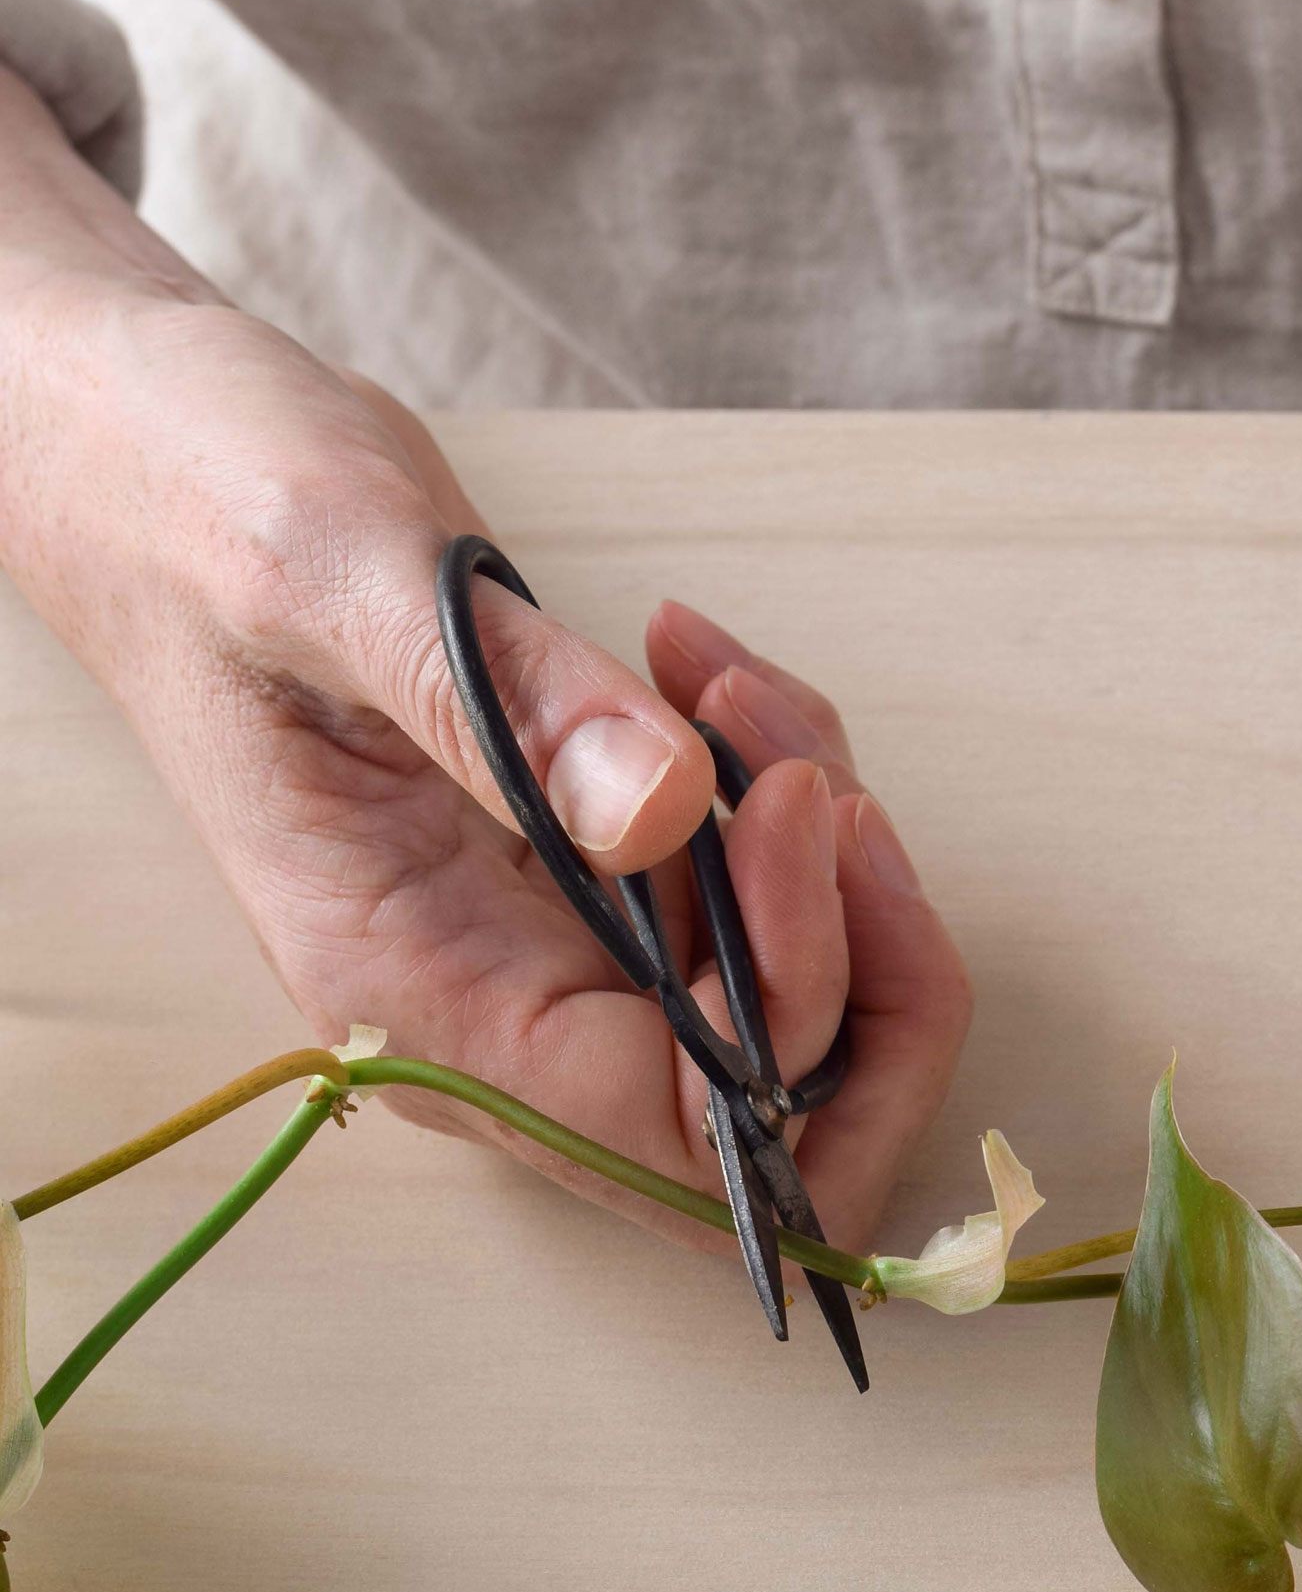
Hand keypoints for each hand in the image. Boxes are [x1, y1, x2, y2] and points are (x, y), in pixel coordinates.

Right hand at [0, 112, 968, 1249]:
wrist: (150, 461)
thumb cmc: (202, 505)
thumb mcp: (342, 574)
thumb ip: (508, 708)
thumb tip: (671, 813)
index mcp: (417, 994)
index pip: (678, 1130)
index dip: (793, 1013)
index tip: (789, 817)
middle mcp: (496, 1014)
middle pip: (775, 1123)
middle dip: (862, 966)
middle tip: (815, 782)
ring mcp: (549, 953)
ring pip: (793, 1004)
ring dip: (825, 853)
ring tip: (730, 683)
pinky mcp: (587, 881)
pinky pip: (755, 899)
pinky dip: (783, 793)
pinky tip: (706, 673)